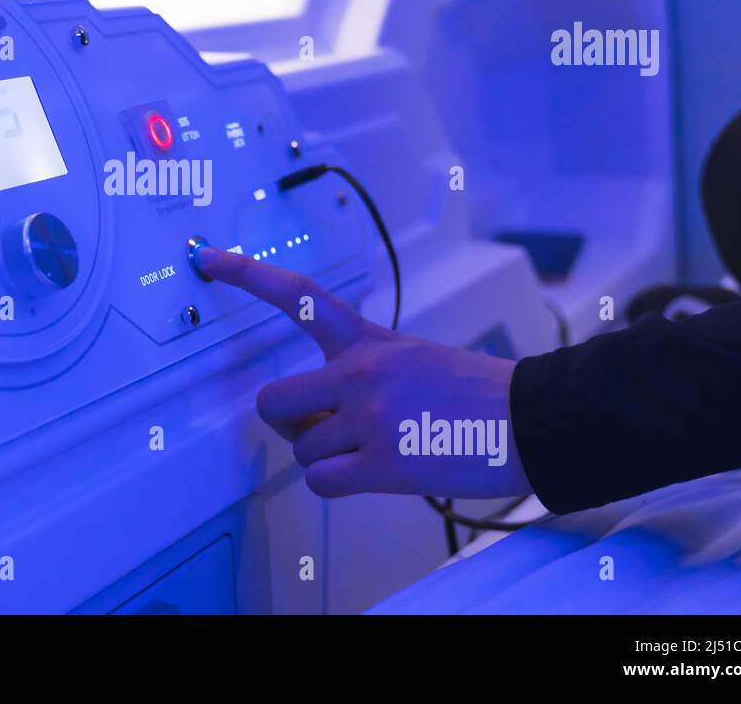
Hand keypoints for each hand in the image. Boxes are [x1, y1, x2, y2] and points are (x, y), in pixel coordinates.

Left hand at [196, 246, 532, 499]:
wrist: (532, 420)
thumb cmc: (477, 394)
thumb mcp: (413, 358)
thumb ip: (362, 370)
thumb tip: (322, 410)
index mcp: (368, 342)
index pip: (299, 297)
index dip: (247, 273)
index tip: (208, 256)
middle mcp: (360, 374)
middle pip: (272, 400)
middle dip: (287, 421)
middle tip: (321, 426)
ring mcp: (370, 418)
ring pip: (301, 448)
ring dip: (326, 457)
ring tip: (373, 449)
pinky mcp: (383, 463)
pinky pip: (321, 481)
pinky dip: (336, 484)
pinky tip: (370, 474)